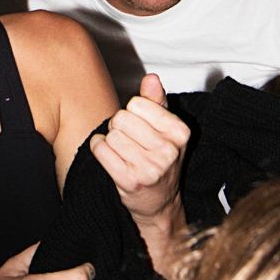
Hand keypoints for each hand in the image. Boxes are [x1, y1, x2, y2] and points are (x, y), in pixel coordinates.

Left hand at [89, 74, 188, 225]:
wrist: (159, 201)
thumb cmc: (159, 158)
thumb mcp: (165, 129)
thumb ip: (157, 101)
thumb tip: (151, 78)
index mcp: (180, 132)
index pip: (137, 104)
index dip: (132, 113)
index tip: (140, 127)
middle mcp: (168, 150)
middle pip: (121, 118)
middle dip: (119, 126)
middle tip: (128, 141)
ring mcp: (150, 168)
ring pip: (111, 135)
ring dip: (110, 141)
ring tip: (122, 152)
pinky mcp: (131, 181)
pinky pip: (101, 150)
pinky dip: (99, 149)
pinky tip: (108, 156)